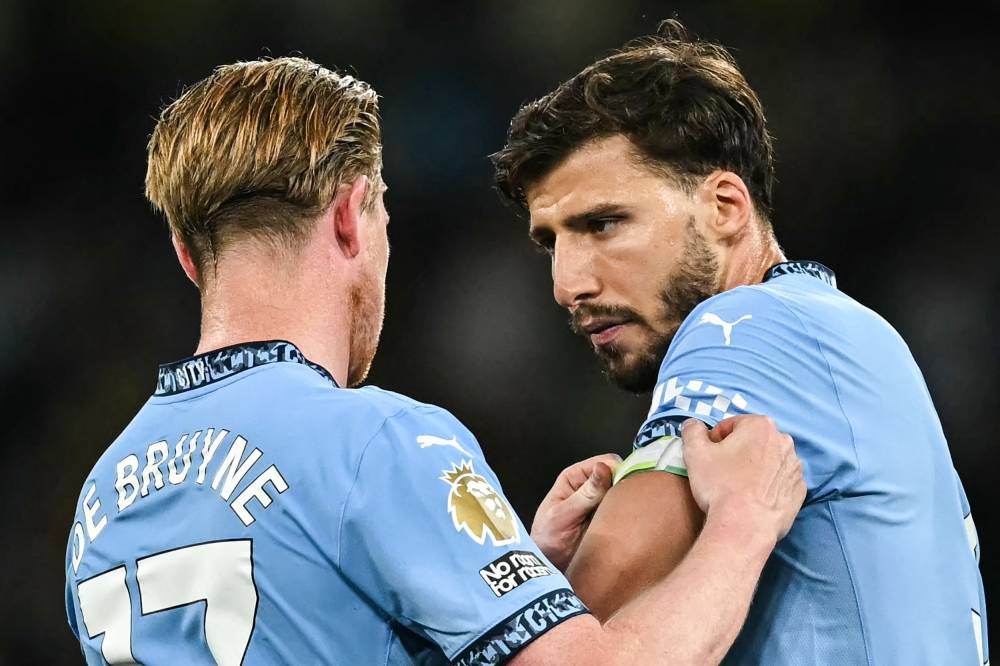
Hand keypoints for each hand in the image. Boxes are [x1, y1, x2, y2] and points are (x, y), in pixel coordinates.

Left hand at [530, 454, 621, 570]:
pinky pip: (626, 512)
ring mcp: (602, 502)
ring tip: (626, 515)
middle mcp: (591, 486)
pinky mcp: (610, 519)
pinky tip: (627, 524)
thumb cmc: (546, 536)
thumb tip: (603, 468)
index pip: (605, 461)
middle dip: (626, 486)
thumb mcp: (562, 514)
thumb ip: (584, 494)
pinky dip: (629, 516)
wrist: (549, 564)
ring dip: (628, 502)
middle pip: (619, 475)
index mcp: (575, 477)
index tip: (622, 484)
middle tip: (626, 502)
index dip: (617, 470)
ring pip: (624, 494)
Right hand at [683, 416, 804, 543]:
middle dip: (737, 452)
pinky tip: (753, 498)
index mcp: (760, 426)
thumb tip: (693, 425)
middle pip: (752, 441)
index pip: (731, 425)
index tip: (709, 458)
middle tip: (722, 472)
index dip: (715, 441)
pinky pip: (779, 481)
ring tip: (738, 487)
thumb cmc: (720, 485)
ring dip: (754, 468)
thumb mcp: (695, 452)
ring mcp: (795, 467)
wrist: (745, 526)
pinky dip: (767, 485)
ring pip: (768, 461)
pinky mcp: (799, 490)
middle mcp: (784, 441)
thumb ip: (692, 431)